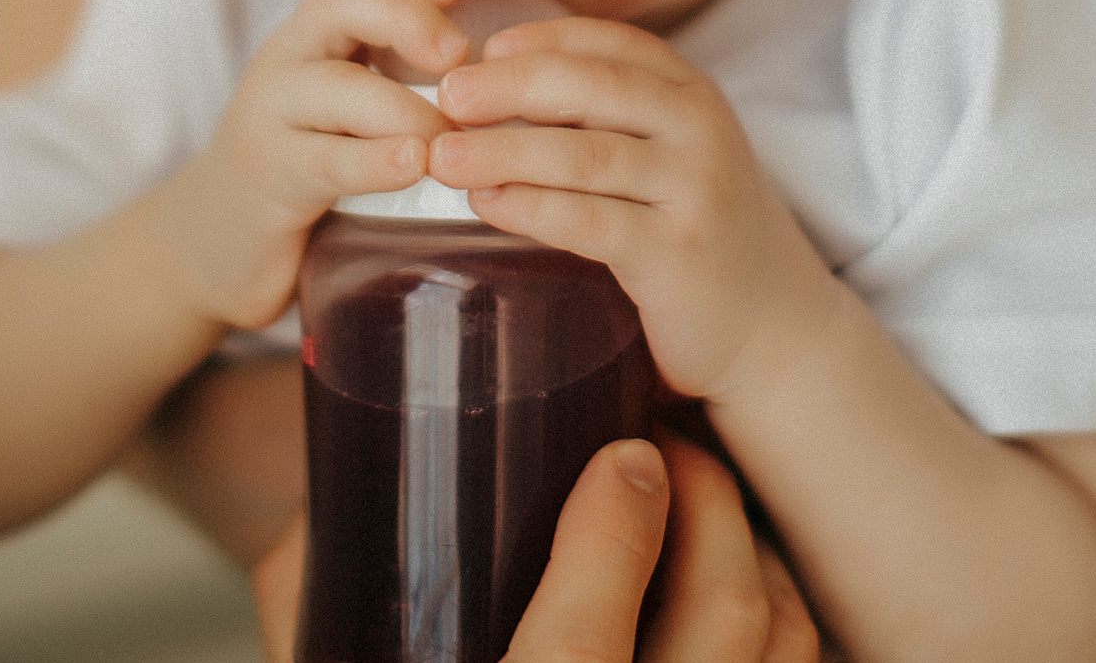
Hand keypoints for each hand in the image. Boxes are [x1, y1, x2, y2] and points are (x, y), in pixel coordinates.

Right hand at [156, 0, 465, 327]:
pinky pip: (322, 160)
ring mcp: (270, 117)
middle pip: (334, 5)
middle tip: (459, 52)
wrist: (216, 239)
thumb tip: (498, 60)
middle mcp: (286, 61)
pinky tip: (410, 163)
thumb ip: (398, 73)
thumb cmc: (307, 162)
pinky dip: (370, 160)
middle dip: (403, 16)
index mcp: (313, 37)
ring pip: (334, 88)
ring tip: (451, 132)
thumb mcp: (347, 105)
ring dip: (404, 105)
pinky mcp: (269, 179)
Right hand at [251, 435, 820, 662]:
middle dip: (712, 504)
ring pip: (779, 647)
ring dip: (756, 561)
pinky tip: (734, 603)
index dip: (618, 524)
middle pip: (722, 617)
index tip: (624, 452)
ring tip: (706, 516)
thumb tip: (316, 520)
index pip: (576, 645)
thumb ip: (319, 626)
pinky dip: (779, 630)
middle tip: (667, 453)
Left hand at [429, 17, 841, 401]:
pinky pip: (590, 221)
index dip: (538, 39)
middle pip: (591, 86)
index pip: (608, 41)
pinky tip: (486, 203)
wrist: (771, 322)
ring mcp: (695, 190)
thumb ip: (605, 115)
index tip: (480, 51)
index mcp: (691, 91)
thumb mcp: (666, 152)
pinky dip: (530, 208)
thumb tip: (493, 81)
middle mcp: (700, 129)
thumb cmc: (694, 226)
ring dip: (504, 151)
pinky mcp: (678, 253)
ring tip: (443, 155)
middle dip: (508, 86)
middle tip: (446, 95)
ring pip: (583, 155)